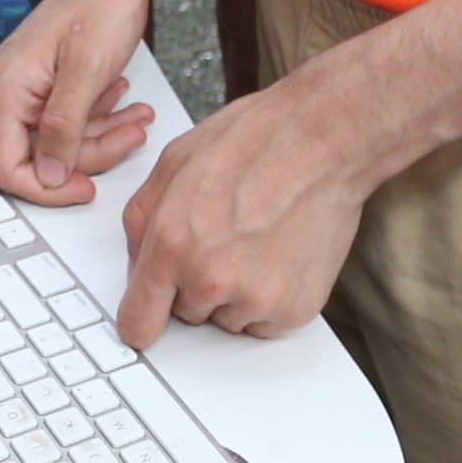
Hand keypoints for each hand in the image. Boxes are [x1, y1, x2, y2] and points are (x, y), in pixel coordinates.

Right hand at [0, 0, 155, 204]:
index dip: (47, 186)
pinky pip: (69, 119)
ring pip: (61, 140)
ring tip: (136, 119)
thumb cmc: (101, 3)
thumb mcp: (86, 72)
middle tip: (128, 137)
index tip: (83, 187)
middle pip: (41, 155)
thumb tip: (49, 176)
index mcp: (7, 88)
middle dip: (90, 153)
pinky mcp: (47, 83)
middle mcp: (10, 89)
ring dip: (103, 135)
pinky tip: (122, 103)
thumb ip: (63, 130)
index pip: (8, 166)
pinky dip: (100, 118)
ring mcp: (28, 86)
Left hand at [113, 73, 374, 345]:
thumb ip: (142, 220)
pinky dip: (269, 297)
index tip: (146, 319)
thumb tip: (137, 260)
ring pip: (227, 318)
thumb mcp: (175, 162)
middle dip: (195, 282)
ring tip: (256, 237)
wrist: (324, 139)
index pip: (139, 322)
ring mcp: (255, 299)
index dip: (141, 317)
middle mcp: (211, 279)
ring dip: (234, 291)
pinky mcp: (294, 309)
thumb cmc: (257, 140)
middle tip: (224, 235)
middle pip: (186, 314)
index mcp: (172, 243)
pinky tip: (278, 252)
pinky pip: (264, 323)